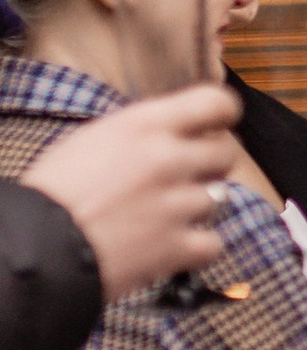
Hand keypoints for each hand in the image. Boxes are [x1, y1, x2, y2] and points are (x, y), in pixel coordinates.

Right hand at [22, 83, 238, 298]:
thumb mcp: (92, 139)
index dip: (223, 115)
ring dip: (198, 207)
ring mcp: (177, 204)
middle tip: (185, 177)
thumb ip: (140, 133)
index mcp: (144, 125)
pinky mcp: (178, 246)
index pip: (215, 103)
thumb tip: (171, 134)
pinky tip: (173, 244)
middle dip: (211, 165)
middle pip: (226, 152)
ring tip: (164, 215)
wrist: (38, 245)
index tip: (217, 126)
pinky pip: (215, 242)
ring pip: (221, 198)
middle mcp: (167, 158)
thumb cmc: (54, 191)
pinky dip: (198, 247)